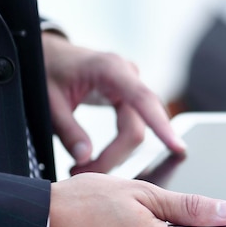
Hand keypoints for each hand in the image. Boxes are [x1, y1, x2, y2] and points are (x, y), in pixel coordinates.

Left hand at [42, 32, 185, 174]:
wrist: (49, 53)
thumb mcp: (49, 100)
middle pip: (137, 126)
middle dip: (117, 156)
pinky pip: (133, 126)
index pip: (144, 100)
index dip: (162, 126)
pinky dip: (120, 145)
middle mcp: (129, 76)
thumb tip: (85, 158)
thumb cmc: (49, 68)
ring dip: (117, 154)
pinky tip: (105, 158)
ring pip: (136, 130)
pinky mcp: (129, 97)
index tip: (177, 147)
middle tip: (86, 173)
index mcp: (112, 69)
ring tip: (86, 166)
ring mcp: (132, 87)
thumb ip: (68, 130)